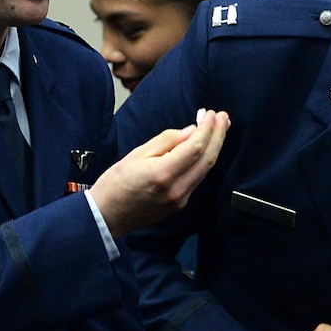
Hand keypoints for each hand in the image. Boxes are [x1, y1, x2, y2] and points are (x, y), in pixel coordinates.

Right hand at [89, 110, 230, 235]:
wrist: (107, 216)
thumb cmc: (116, 183)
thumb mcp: (136, 154)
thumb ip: (166, 141)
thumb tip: (191, 131)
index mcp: (163, 173)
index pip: (195, 147)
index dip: (206, 129)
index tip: (211, 114)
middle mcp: (176, 189)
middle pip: (207, 159)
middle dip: (218, 136)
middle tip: (223, 118)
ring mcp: (180, 200)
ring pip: (205, 170)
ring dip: (214, 148)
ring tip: (219, 129)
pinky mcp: (180, 204)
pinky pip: (197, 178)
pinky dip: (204, 161)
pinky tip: (205, 148)